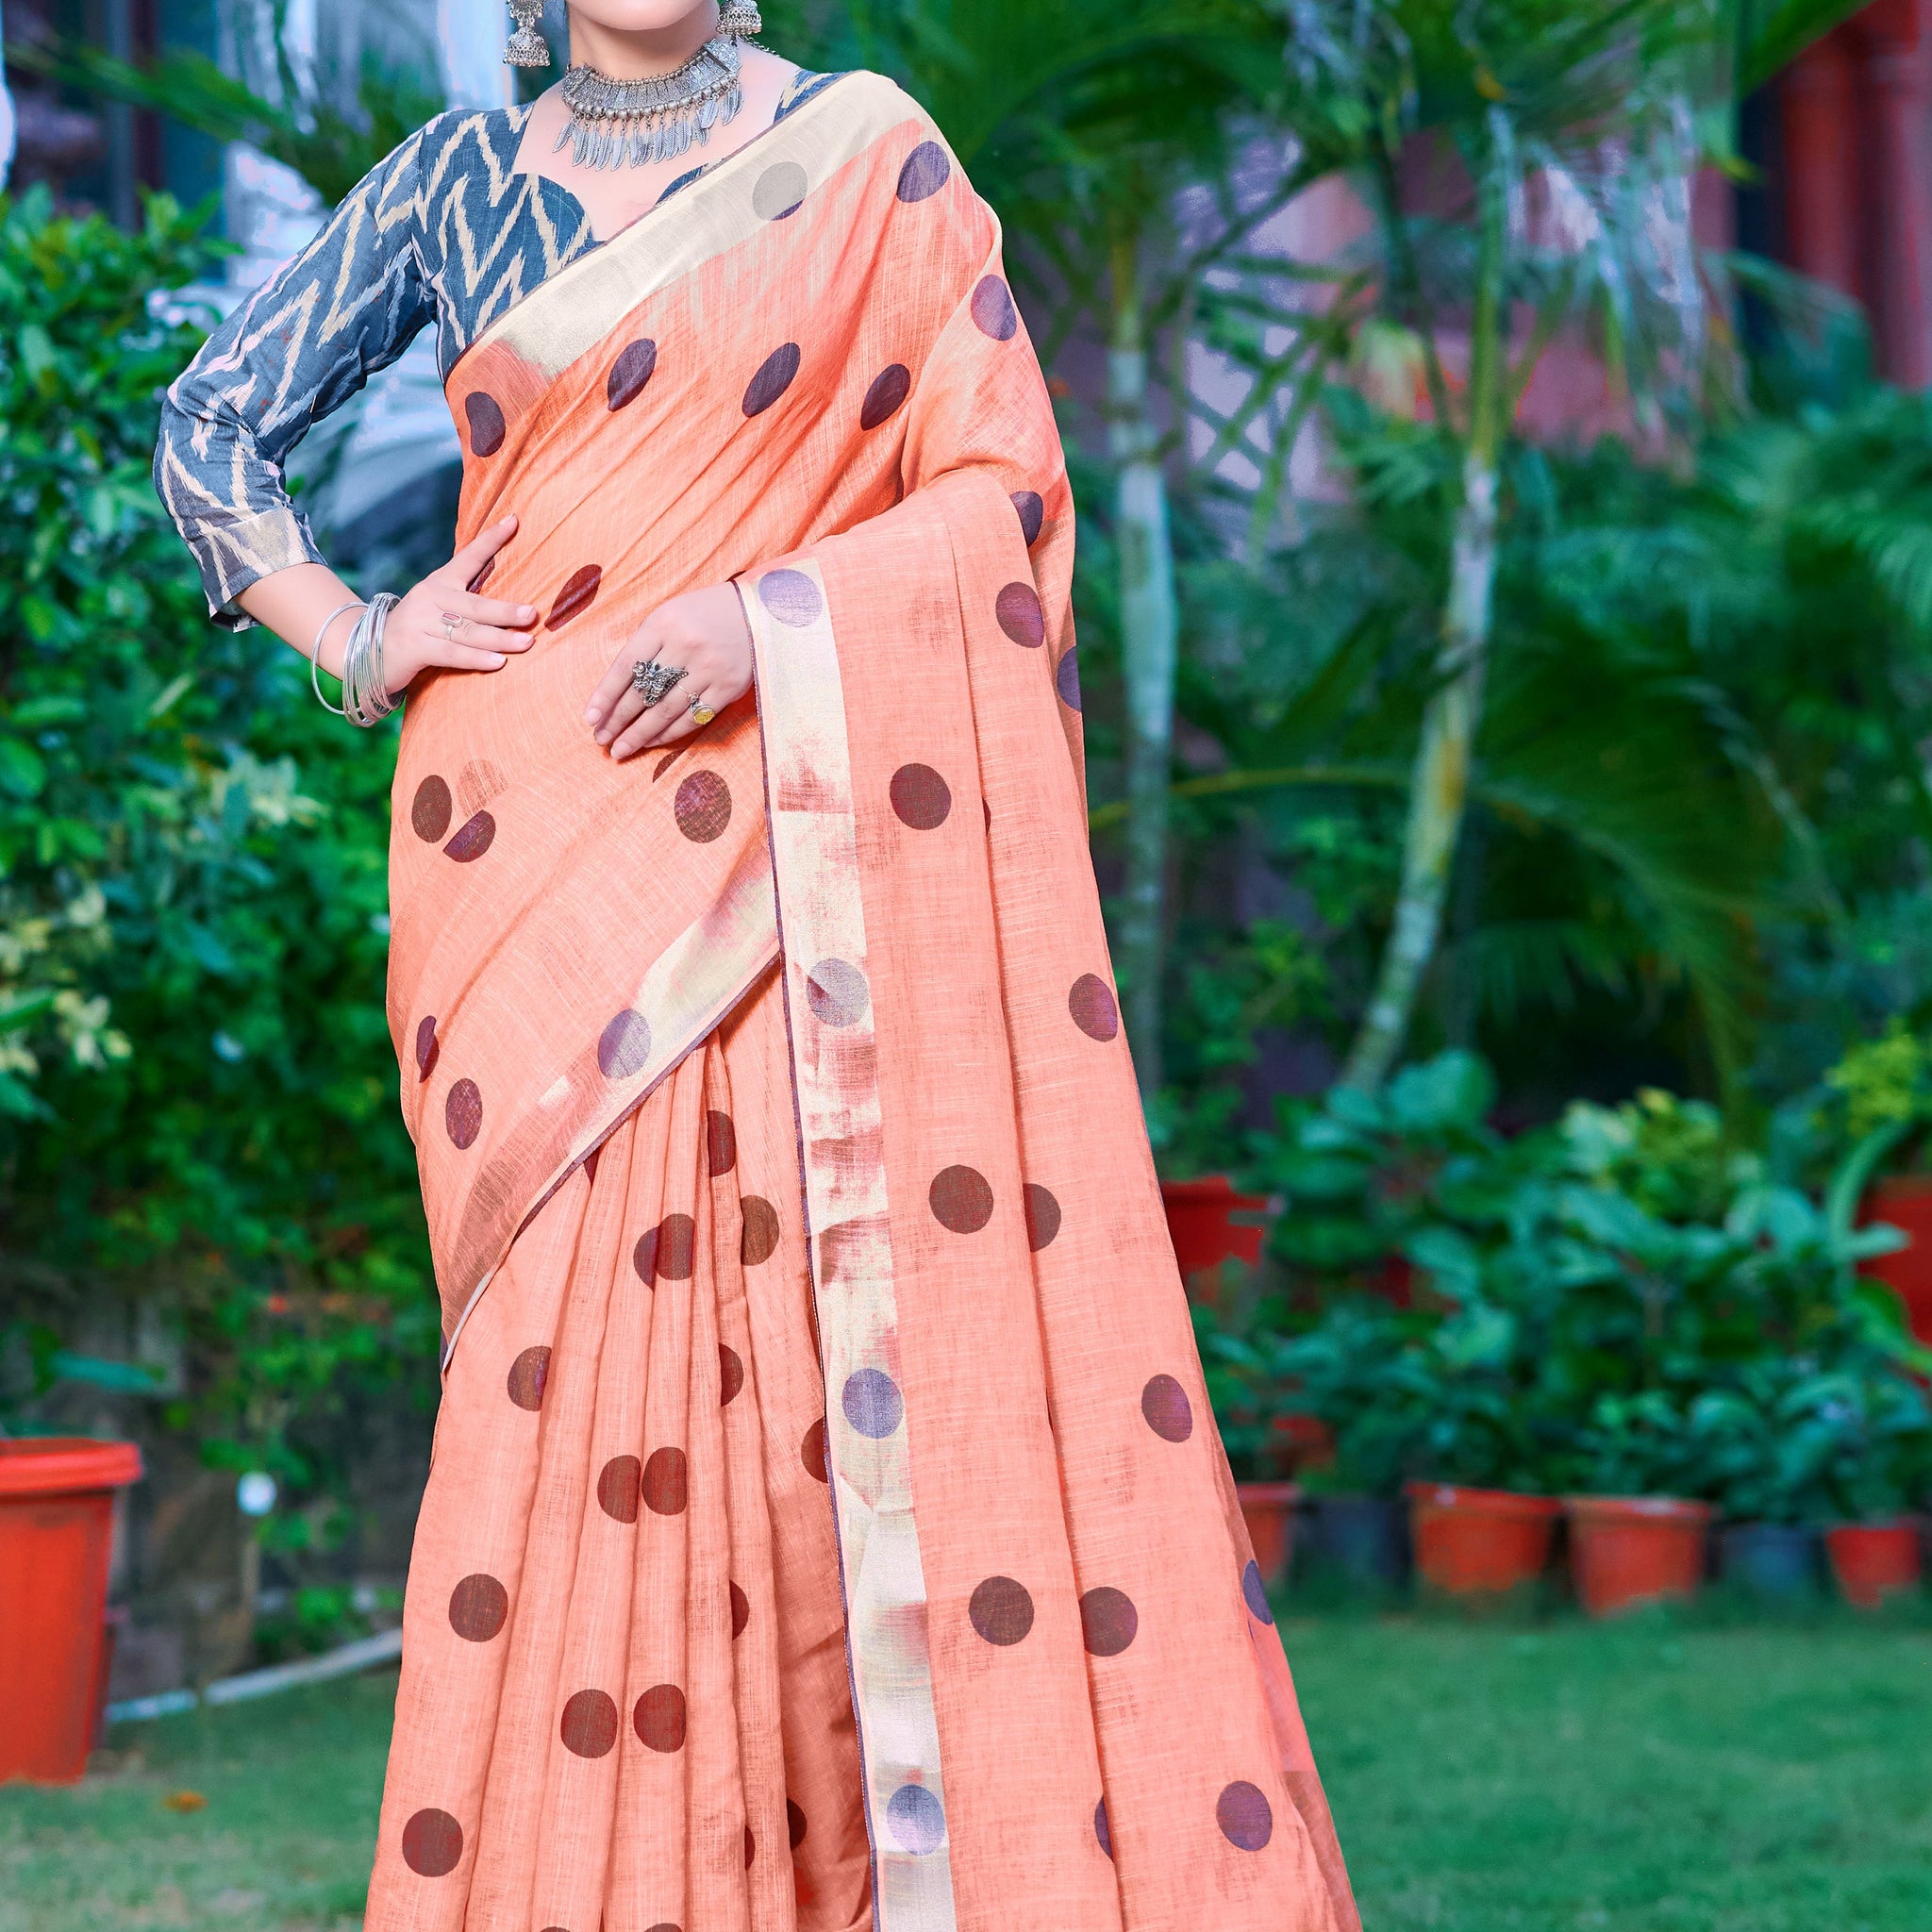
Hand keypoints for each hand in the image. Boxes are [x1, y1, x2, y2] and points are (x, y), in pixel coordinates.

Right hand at [372, 516, 538, 690]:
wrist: (370, 651)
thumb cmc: (419, 630)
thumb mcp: (440, 609)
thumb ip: (470, 606)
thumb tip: (516, 607)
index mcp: (440, 583)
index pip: (468, 557)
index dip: (491, 540)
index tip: (514, 521)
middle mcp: (430, 598)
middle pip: (474, 605)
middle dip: (505, 611)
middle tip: (532, 613)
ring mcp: (420, 622)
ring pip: (467, 631)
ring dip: (499, 638)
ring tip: (527, 642)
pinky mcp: (414, 647)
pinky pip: (451, 654)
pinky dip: (476, 658)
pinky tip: (498, 662)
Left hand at [585, 581, 753, 758]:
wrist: (757, 612)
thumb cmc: (703, 614)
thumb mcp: (668, 616)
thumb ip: (645, 646)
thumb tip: (615, 690)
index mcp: (663, 624)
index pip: (626, 666)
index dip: (605, 696)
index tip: (590, 718)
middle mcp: (685, 646)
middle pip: (643, 692)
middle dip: (618, 720)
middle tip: (601, 740)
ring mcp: (709, 669)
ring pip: (666, 710)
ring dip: (640, 734)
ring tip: (621, 749)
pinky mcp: (728, 687)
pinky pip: (693, 717)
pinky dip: (670, 733)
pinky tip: (652, 741)